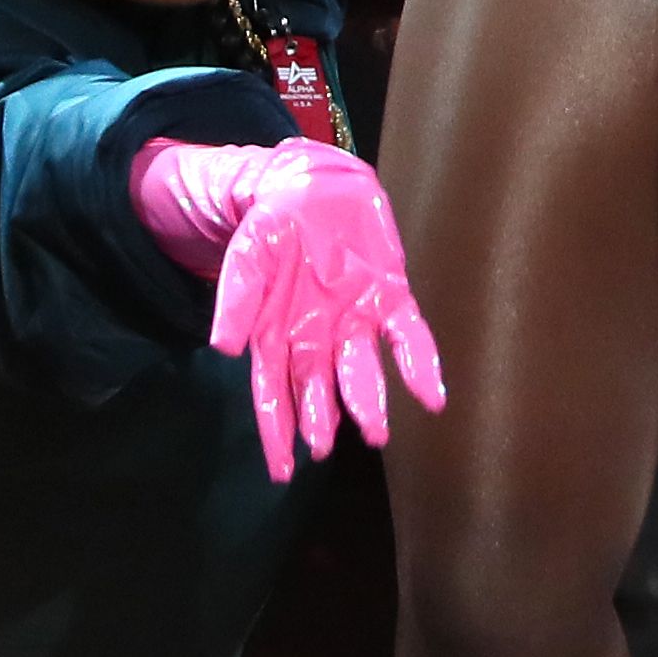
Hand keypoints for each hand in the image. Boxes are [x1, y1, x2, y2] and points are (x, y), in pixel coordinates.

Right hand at [130, 139, 449, 485]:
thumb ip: (236, 302)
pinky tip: (433, 396)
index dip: (277, 431)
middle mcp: (317, 336)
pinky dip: (420, 365)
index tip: (282, 471)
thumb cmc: (271, 230)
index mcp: (276, 335)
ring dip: (367, 401)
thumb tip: (224, 349)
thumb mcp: (245, 259)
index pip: (272, 393)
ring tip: (375, 433)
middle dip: (320, 419)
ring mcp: (355, 318)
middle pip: (316, 388)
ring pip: (360, 370)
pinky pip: (408, 335)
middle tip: (324, 449)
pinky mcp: (390, 295)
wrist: (310, 185)